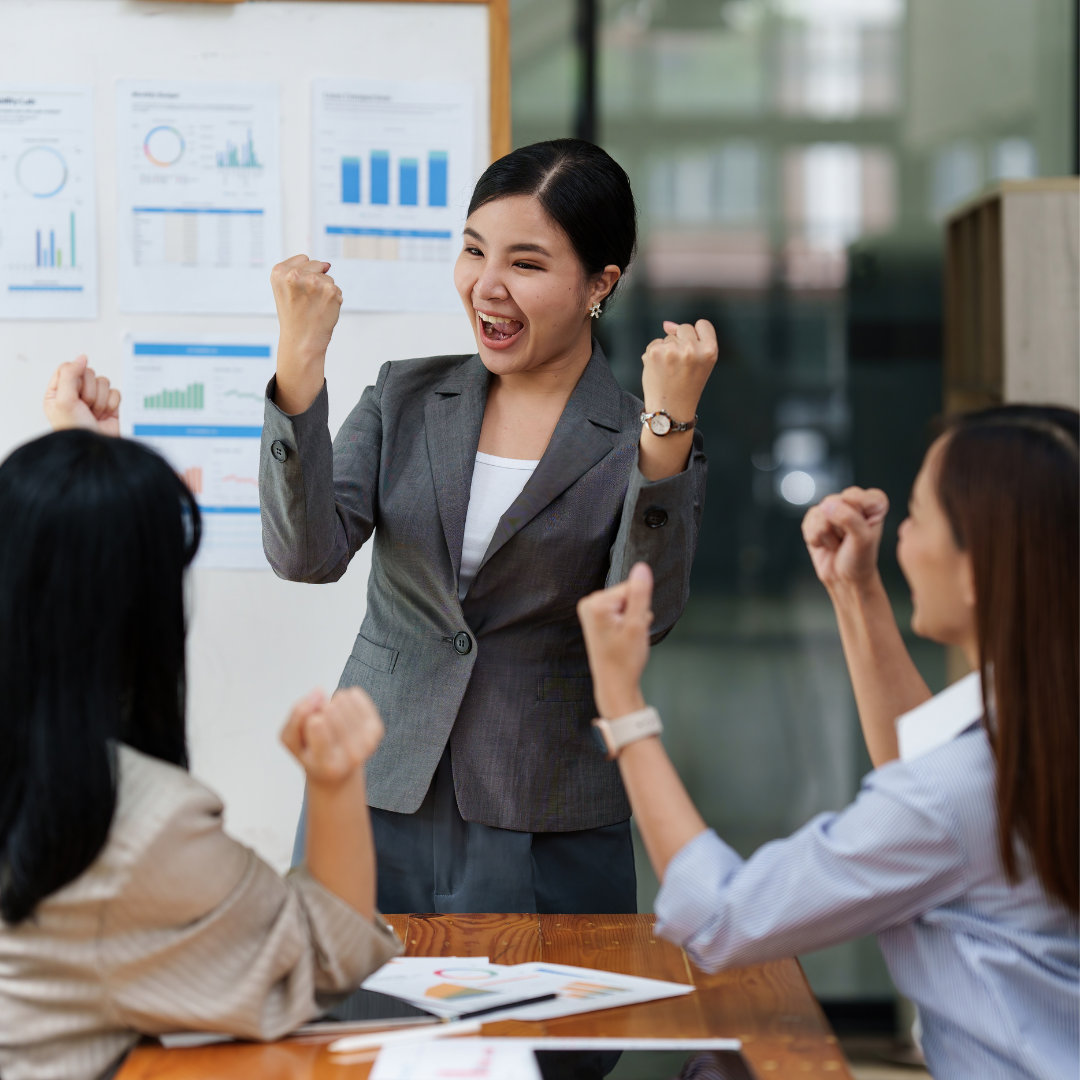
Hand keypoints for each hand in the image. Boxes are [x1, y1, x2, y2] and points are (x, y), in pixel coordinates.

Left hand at [43, 356, 120, 435]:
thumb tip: (82, 357)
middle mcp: (76, 393)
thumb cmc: (75, 430)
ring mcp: (94, 399)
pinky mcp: (110, 405)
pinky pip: (116, 392)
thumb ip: (70, 374)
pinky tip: (106, 415)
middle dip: (89, 392)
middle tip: (85, 407)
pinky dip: (112, 404)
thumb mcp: (64, 400)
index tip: (74, 394)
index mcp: (59, 391)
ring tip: (95, 414)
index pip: (69, 368)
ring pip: (103, 382)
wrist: (96, 448)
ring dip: (100, 400)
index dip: (75, 379)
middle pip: (88, 373)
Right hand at [270, 254, 342, 365]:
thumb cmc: (293, 317)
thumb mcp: (284, 289)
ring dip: (324, 291)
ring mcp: (314, 282)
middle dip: (315, 281)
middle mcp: (295, 275)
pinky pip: (336, 289)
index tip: (297, 292)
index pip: (303, 259)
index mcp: (279, 272)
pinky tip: (323, 309)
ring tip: (313, 306)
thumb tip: (327, 264)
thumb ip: (300, 270)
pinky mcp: (330, 291)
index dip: (303, 276)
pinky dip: (333, 299)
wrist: (302, 341)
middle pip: (317, 265)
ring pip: (328, 278)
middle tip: (306, 301)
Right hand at [280, 687, 383, 787]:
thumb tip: (319, 691)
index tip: (310, 726)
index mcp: (326, 764)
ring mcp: (367, 743)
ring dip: (332, 703)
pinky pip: (356, 695)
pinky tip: (343, 711)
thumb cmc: (312, 754)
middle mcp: (351, 756)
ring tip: (331, 720)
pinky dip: (345, 697)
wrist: (338, 771)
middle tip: (321, 725)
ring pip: (342, 699)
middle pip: (330, 709)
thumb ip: (297, 716)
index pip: (317, 723)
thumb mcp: (291, 740)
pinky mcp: (376, 730)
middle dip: (319, 710)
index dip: (309, 717)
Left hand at [577, 562, 653, 717]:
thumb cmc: (625, 660)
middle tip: (629, 635)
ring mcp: (590, 610)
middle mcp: (588, 603)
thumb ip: (640, 593)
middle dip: (635, 613)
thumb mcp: (636, 625)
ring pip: (626, 603)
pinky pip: (620, 610)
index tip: (631, 628)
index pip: (631, 588)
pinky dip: (627, 622)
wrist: (615, 684)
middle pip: (627, 594)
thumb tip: (642, 566)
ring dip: (632, 619)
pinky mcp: (595, 617)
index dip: (639, 608)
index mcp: (596, 603)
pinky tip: (622, 638)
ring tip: (625, 639)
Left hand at [640, 320, 717, 424]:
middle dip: (680, 342)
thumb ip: (691, 340)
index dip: (697, 335)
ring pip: (668, 337)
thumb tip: (666, 324)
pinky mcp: (655, 352)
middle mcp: (692, 349)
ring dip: (667, 350)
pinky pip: (654, 343)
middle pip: (684, 328)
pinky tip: (658, 370)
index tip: (693, 350)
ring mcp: (672, 350)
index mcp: (710, 351)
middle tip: (681, 366)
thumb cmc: (686, 386)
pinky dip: (654, 355)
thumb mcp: (700, 363)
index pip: (703, 325)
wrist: (670, 410)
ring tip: (669, 371)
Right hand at [801, 487, 888, 589]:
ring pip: (819, 513)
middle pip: (833, 502)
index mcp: (872, 502)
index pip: (853, 495)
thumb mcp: (863, 539)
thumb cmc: (859, 559)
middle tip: (847, 539)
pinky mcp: (815, 519)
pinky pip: (808, 523)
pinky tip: (825, 544)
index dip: (853, 516)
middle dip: (838, 526)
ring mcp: (832, 509)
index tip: (862, 531)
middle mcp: (852, 502)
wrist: (844, 578)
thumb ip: (848, 518)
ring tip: (837, 543)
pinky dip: (815, 539)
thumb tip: (826, 505)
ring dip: (826, 535)